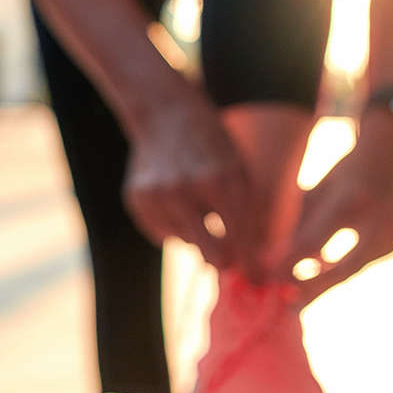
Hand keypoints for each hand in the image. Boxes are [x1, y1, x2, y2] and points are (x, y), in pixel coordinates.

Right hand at [124, 85, 260, 274]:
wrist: (165, 114)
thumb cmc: (212, 143)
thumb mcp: (240, 168)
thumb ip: (249, 211)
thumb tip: (254, 259)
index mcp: (221, 180)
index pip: (241, 237)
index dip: (251, 262)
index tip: (256, 278)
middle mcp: (186, 190)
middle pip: (211, 252)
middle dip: (224, 259)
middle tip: (229, 260)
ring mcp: (157, 196)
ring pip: (185, 243)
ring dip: (197, 236)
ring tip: (198, 208)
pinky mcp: (137, 200)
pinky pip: (161, 234)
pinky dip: (173, 228)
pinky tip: (177, 205)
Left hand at [271, 109, 392, 301]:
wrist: (392, 153)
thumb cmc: (344, 172)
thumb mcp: (317, 192)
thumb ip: (298, 226)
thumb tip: (271, 261)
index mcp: (352, 201)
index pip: (314, 241)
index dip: (289, 263)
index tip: (268, 277)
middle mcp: (380, 219)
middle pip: (343, 267)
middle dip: (313, 288)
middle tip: (286, 304)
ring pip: (355, 267)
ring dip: (326, 280)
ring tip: (297, 293)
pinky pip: (366, 261)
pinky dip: (343, 268)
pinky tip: (321, 273)